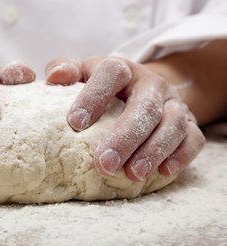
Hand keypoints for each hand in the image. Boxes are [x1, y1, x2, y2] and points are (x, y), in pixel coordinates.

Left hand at [46, 56, 204, 180]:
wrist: (144, 89)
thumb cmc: (105, 87)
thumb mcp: (85, 74)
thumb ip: (67, 70)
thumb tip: (54, 76)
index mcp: (123, 70)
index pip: (112, 73)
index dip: (94, 96)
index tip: (74, 123)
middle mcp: (151, 84)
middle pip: (144, 106)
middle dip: (125, 136)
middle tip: (104, 163)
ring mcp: (174, 104)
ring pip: (172, 124)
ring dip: (153, 151)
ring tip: (132, 174)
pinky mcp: (190, 124)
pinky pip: (193, 140)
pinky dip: (180, 156)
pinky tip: (162, 172)